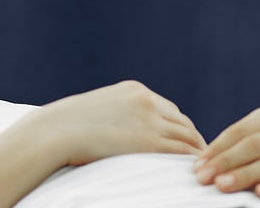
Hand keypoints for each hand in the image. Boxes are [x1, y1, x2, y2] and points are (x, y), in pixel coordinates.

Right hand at [20, 80, 205, 166]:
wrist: (56, 131)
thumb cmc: (67, 125)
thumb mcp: (97, 108)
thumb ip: (115, 114)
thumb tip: (119, 129)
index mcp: (134, 90)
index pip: (169, 108)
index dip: (180, 125)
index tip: (186, 138)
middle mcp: (146, 101)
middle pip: (182, 121)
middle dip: (193, 137)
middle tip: (202, 154)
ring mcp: (149, 120)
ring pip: (186, 135)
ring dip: (197, 149)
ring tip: (203, 164)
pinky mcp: (148, 142)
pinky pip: (180, 150)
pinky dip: (191, 158)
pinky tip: (194, 167)